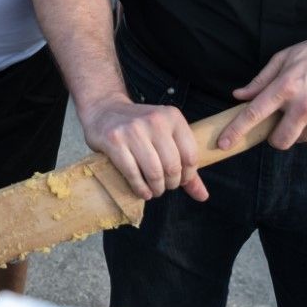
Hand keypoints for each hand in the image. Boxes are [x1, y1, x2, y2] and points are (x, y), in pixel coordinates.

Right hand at [80, 97, 207, 201]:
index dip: (188, 175)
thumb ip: (185, 164)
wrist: (104, 110)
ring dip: (156, 188)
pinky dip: (140, 188)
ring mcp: (133, 129)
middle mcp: (155, 120)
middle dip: (171, 183)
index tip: (180, 180)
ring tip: (154, 190)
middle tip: (165, 186)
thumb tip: (203, 196)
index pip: (190, 155)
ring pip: (154, 172)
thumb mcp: (165, 137)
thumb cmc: (139, 128)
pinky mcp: (115, 140)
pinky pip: (132, 173)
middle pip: (172, 166)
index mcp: (172, 116)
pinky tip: (142, 191)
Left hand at [221, 32, 306, 152]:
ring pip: (299, 141)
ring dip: (297, 132)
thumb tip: (239, 95)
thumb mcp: (287, 57)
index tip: (223, 144)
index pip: (253, 114)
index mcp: (285, 86)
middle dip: (274, 138)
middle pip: (278, 141)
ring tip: (306, 110)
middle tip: (279, 125)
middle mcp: (302, 105)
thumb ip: (261, 80)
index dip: (235, 131)